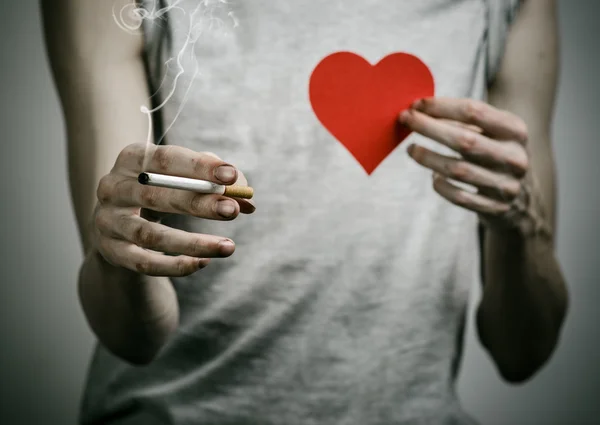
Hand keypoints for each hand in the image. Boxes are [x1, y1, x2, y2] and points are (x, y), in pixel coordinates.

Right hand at [93, 143, 254, 276]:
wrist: (120, 223)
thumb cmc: (162, 191)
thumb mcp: (183, 178)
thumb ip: (215, 182)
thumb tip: (247, 196)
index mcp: (132, 159)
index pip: (165, 159)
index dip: (199, 166)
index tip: (231, 175)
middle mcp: (113, 187)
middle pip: (156, 195)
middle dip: (198, 203)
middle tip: (233, 210)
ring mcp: (108, 221)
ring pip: (150, 236)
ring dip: (193, 242)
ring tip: (228, 247)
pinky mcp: (112, 251)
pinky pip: (144, 263)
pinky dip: (176, 265)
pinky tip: (202, 263)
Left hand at [400, 97, 546, 233]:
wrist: (521, 199)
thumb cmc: (494, 154)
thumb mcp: (491, 133)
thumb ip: (462, 121)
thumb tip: (419, 110)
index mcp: (515, 130)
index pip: (474, 112)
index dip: (441, 106)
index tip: (416, 104)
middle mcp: (514, 157)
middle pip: (464, 140)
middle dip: (429, 128)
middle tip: (405, 120)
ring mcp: (506, 185)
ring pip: (458, 170)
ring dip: (428, 158)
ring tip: (411, 149)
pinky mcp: (495, 208)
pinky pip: (458, 196)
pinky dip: (441, 185)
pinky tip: (433, 177)